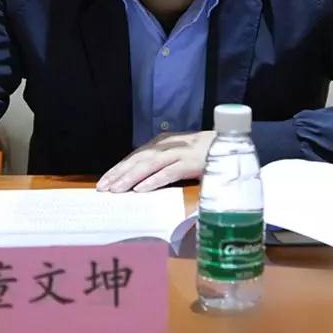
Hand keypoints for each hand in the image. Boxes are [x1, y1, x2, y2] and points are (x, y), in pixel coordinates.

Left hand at [96, 130, 216, 192]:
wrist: (228, 144)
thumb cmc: (201, 153)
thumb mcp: (176, 155)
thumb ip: (160, 164)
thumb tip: (139, 181)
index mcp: (160, 143)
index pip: (134, 157)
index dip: (118, 169)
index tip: (103, 182)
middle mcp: (167, 146)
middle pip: (138, 160)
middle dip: (119, 174)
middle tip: (103, 188)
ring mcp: (179, 153)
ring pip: (150, 165)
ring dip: (131, 177)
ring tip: (117, 189)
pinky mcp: (191, 163)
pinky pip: (170, 172)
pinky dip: (155, 180)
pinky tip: (142, 189)